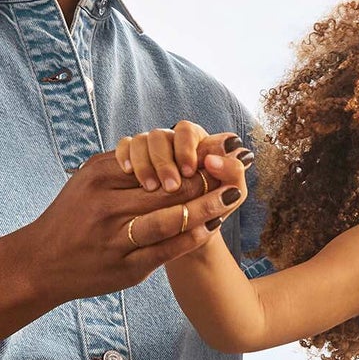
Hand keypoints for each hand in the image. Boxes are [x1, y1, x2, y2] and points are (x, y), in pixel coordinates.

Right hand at [22, 150, 247, 304]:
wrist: (40, 264)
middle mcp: (107, 209)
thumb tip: (170, 144)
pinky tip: (211, 228)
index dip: (190, 156)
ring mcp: (117, 241)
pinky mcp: (126, 270)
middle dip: (206, 178)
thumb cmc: (72, 215)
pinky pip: (166, 251)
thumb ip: (124, 162)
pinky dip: (191, 238)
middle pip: (168, 190)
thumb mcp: (89, 179)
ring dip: (207, 208)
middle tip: (235, 168)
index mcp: (99, 179)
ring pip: (171, 221)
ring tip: (231, 196)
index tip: (217, 148)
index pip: (155, 161)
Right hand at [116, 121, 252, 195]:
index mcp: (196, 140)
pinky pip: (123, 148)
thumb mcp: (230, 192)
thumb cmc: (214, 208)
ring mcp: (148, 150)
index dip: (186, 148)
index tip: (190, 171)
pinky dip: (124, 157)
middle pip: (159, 136)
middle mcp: (170, 140)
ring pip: (139, 142)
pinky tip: (129, 172)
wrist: (191, 229)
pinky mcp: (129, 160)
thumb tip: (236, 150)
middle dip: (164, 162)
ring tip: (151, 187)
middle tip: (171, 187)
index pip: (186, 130)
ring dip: (144, 164)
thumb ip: (234, 171)